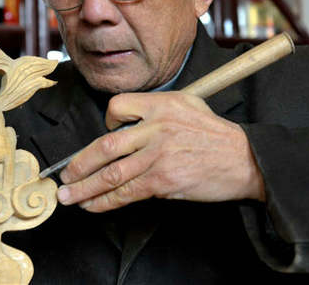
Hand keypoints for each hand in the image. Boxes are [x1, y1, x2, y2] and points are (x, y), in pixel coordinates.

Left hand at [56, 91, 265, 211]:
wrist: (244, 159)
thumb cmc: (216, 134)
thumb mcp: (188, 105)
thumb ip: (156, 110)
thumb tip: (126, 126)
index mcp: (161, 104)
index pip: (118, 106)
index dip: (104, 122)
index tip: (101, 138)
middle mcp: (156, 126)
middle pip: (105, 145)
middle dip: (79, 164)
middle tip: (64, 176)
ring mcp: (158, 155)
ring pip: (111, 173)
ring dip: (85, 187)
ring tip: (68, 196)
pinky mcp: (163, 180)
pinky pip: (126, 193)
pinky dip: (105, 201)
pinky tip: (92, 205)